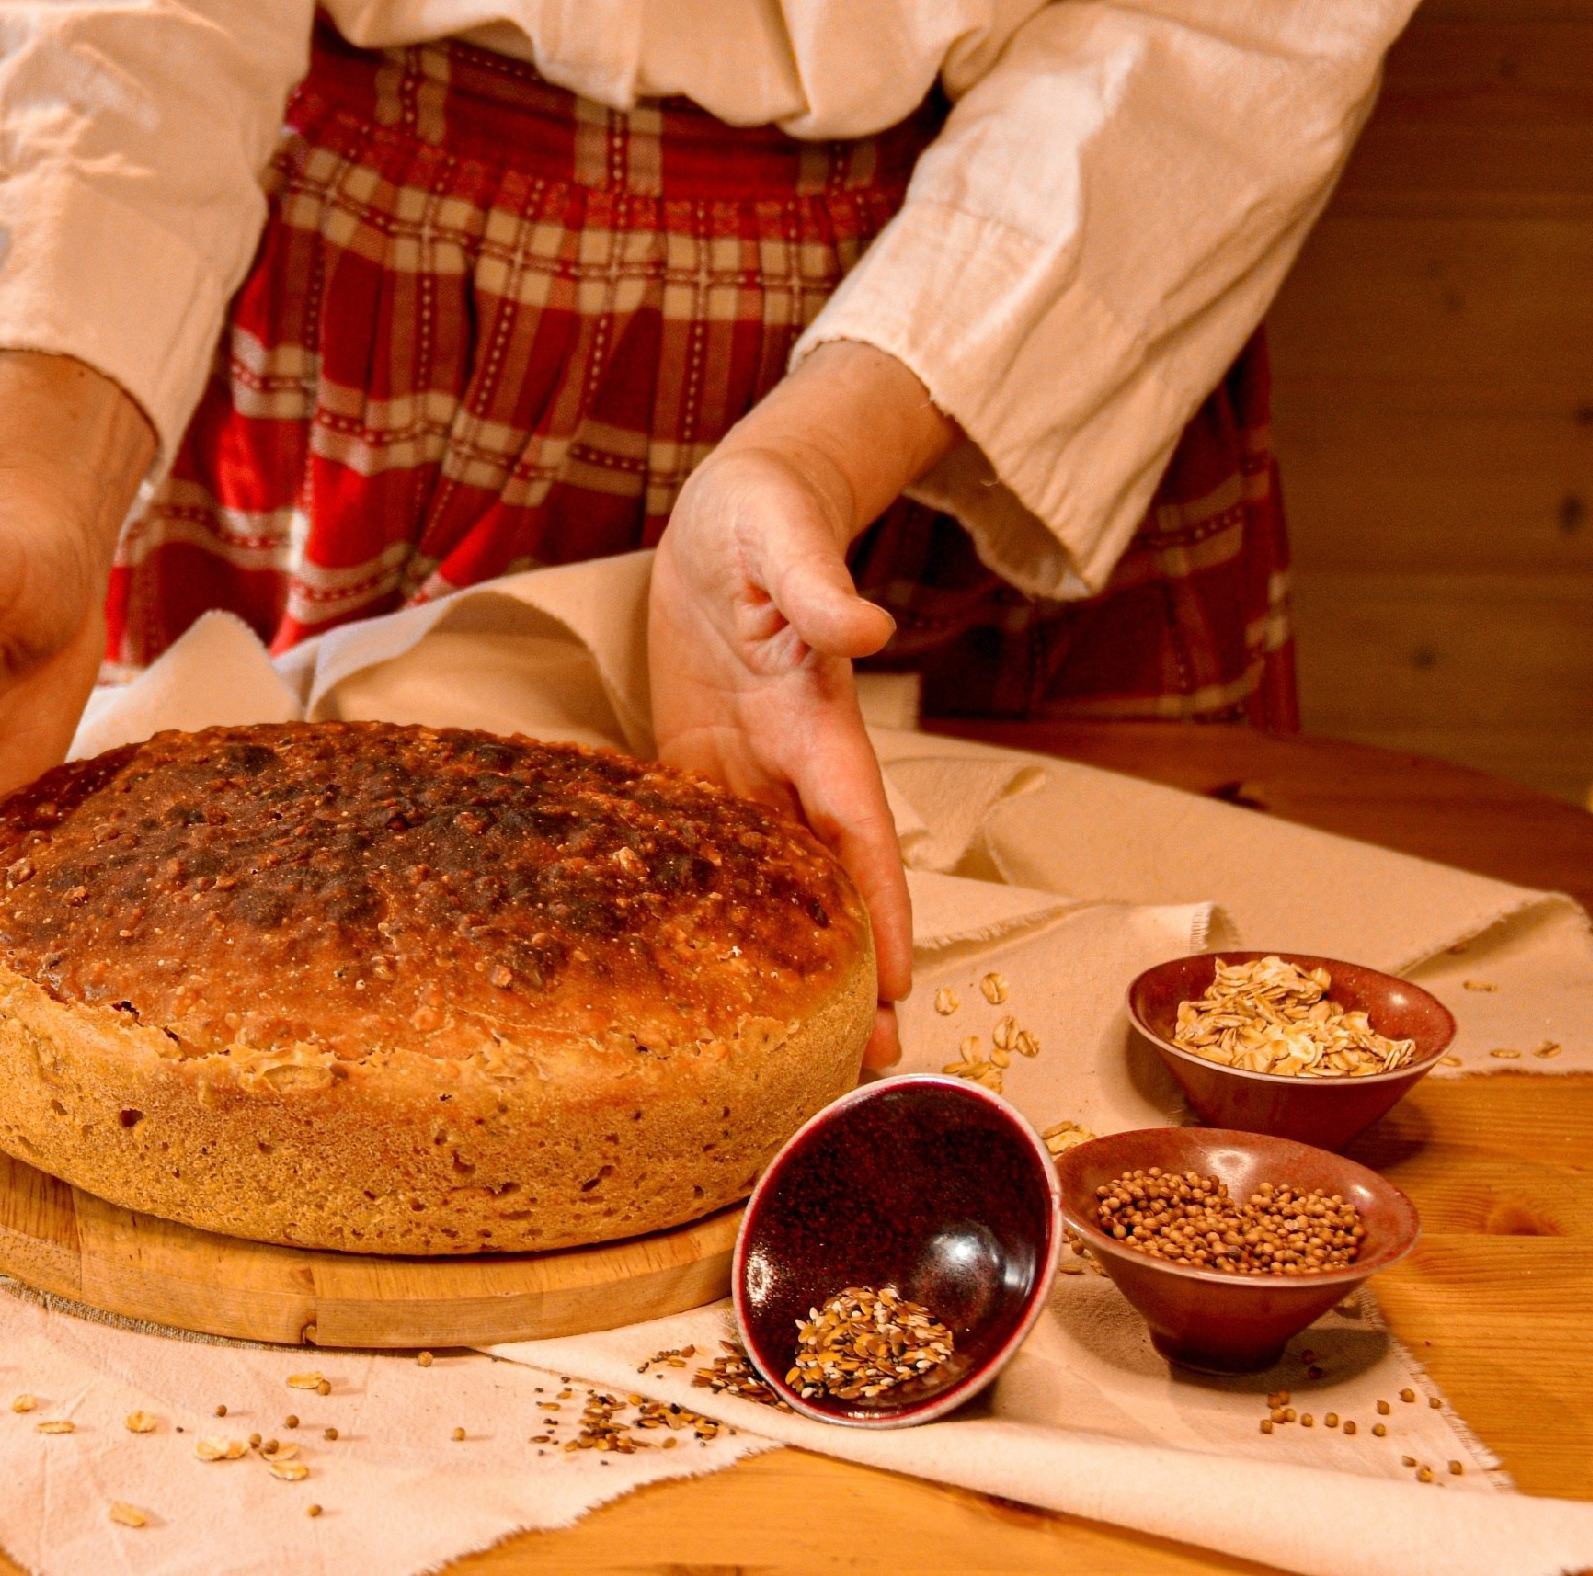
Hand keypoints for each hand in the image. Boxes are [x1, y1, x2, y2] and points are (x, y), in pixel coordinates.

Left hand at [647, 342, 958, 1069]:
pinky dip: (709, 924)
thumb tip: (868, 626)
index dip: (879, 918)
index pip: (860, 839)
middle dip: (849, 983)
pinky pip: (704, 858)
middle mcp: (791, 768)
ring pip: (772, 896)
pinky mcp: (699, 769)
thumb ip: (822, 586)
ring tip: (787, 1065)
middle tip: (857, 1078)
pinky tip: (698, 984)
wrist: (730, 514)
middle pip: (830, 894)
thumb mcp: (788, 539)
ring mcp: (747, 775)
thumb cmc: (766, 519)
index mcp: (819, 727)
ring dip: (785, 977)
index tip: (894, 994)